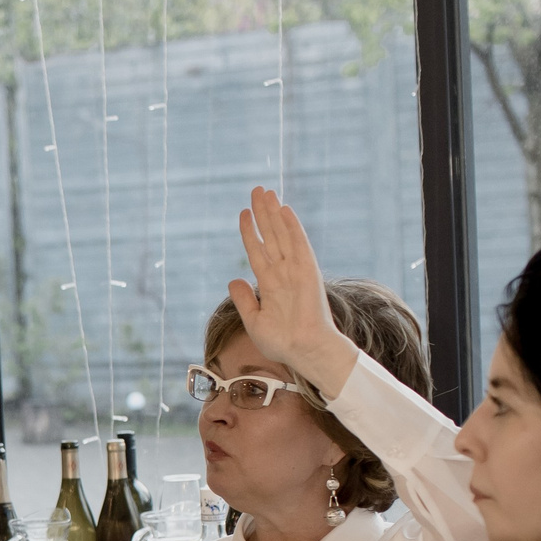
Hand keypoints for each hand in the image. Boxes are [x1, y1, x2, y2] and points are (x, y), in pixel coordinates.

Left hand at [229, 186, 357, 398]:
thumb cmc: (282, 342)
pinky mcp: (308, 271)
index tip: (243, 213)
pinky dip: (291, 226)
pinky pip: (299, 244)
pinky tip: (283, 209)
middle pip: (270, 236)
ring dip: (274, 213)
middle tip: (256, 190)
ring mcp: (295, 270)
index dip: (250, 231)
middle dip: (263, 213)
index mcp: (270, 283)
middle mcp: (283, 272)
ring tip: (266, 192)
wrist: (303, 350)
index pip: (257, 250)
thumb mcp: (254, 320)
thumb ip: (243, 299)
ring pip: (282, 235)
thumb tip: (232, 279)